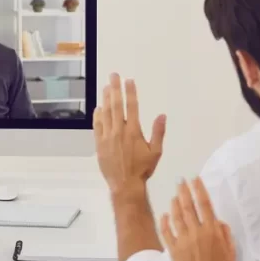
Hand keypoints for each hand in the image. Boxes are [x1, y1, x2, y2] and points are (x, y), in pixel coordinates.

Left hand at [93, 74, 165, 196]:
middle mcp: (119, 131)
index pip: (132, 107)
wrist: (125, 184)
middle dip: (115, 89)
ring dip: (105, 99)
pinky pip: (97, 126)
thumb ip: (158, 132)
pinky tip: (98, 108)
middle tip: (113, 76)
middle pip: (116, 105)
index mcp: (134, 131)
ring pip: (105, 113)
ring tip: (105, 87)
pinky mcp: (99, 144)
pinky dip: (97, 116)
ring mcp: (107, 137)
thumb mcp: (156, 152)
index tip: (129, 81)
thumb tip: (162, 115)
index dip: (130, 92)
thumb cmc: (142, 169)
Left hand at [161, 178, 235, 260]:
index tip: (195, 179)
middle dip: (184, 191)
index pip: (205, 205)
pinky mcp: (173, 250)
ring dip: (175, 204)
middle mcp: (197, 232)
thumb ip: (225, 234)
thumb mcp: (231, 252)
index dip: (199, 190)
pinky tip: (164, 214)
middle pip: (189, 207)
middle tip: (180, 181)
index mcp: (213, 231)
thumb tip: (219, 221)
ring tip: (174, 195)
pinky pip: (166, 232)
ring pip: (176, 216)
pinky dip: (164, 221)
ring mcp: (183, 240)